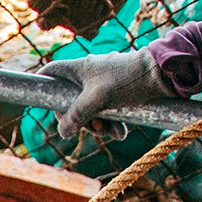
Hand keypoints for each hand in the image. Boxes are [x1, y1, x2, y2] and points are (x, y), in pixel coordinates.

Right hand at [40, 50, 167, 140]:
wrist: (162, 76)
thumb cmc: (128, 80)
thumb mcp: (98, 100)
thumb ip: (78, 115)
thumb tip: (63, 132)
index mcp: (80, 68)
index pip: (52, 72)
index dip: (43, 84)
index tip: (39, 99)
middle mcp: (90, 74)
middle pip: (71, 100)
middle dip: (79, 119)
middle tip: (89, 129)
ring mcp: (104, 83)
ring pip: (91, 109)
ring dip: (99, 125)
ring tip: (111, 133)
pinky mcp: (119, 92)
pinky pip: (108, 111)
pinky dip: (112, 123)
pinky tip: (121, 132)